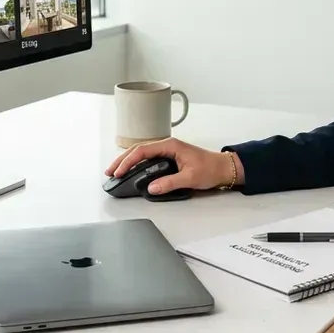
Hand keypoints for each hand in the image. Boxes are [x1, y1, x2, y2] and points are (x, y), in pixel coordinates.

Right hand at [104, 137, 242, 195]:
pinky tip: (132, 170)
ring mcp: (168, 151)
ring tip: (116, 171)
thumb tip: (151, 188)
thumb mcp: (190, 177)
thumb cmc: (210, 169)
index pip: (142, 150)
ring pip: (142, 153)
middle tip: (109, 171)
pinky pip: (148, 158)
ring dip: (128, 161)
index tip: (118, 171)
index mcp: (170, 145)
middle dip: (122, 160)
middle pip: (138, 149)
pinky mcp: (169, 157)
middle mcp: (167, 145)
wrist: (224, 168)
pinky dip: (137, 163)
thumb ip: (170, 183)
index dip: (128, 161)